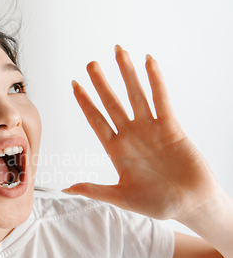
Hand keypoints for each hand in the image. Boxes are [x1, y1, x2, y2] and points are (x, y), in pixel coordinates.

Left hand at [65, 45, 221, 221]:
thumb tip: (67, 189)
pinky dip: (155, 80)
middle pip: (112, 103)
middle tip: (91, 63)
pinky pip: (161, 99)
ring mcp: (150, 129)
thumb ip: (94, 190)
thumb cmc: (157, 204)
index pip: (96, 120)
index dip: (85, 102)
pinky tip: (149, 62)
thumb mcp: (121, 197)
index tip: (74, 84)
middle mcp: (131, 135)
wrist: (191, 205)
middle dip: (101, 83)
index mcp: (116, 150)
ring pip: (135, 95)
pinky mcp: (171, 127)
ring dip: (127, 74)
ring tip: (118, 52)